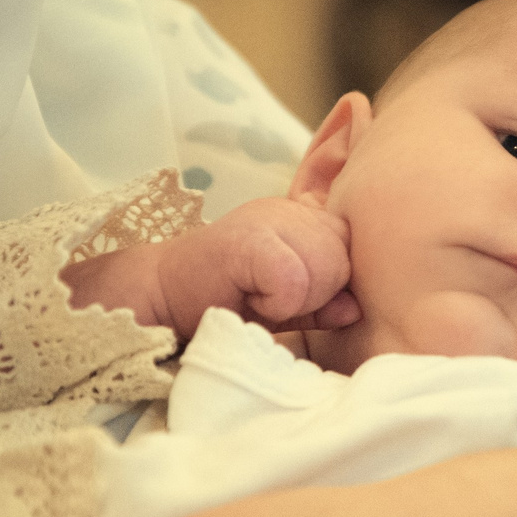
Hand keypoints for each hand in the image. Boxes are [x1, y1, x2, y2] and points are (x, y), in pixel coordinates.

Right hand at [64, 196, 358, 337]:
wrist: (159, 299)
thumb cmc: (219, 304)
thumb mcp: (282, 304)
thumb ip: (323, 301)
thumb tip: (357, 307)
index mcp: (299, 216)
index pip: (349, 246)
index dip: (328, 282)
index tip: (286, 294)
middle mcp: (286, 209)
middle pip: (343, 259)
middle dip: (316, 293)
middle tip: (270, 300)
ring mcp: (267, 218)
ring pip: (325, 269)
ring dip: (296, 300)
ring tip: (258, 299)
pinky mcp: (248, 240)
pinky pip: (294, 279)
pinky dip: (278, 302)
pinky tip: (251, 301)